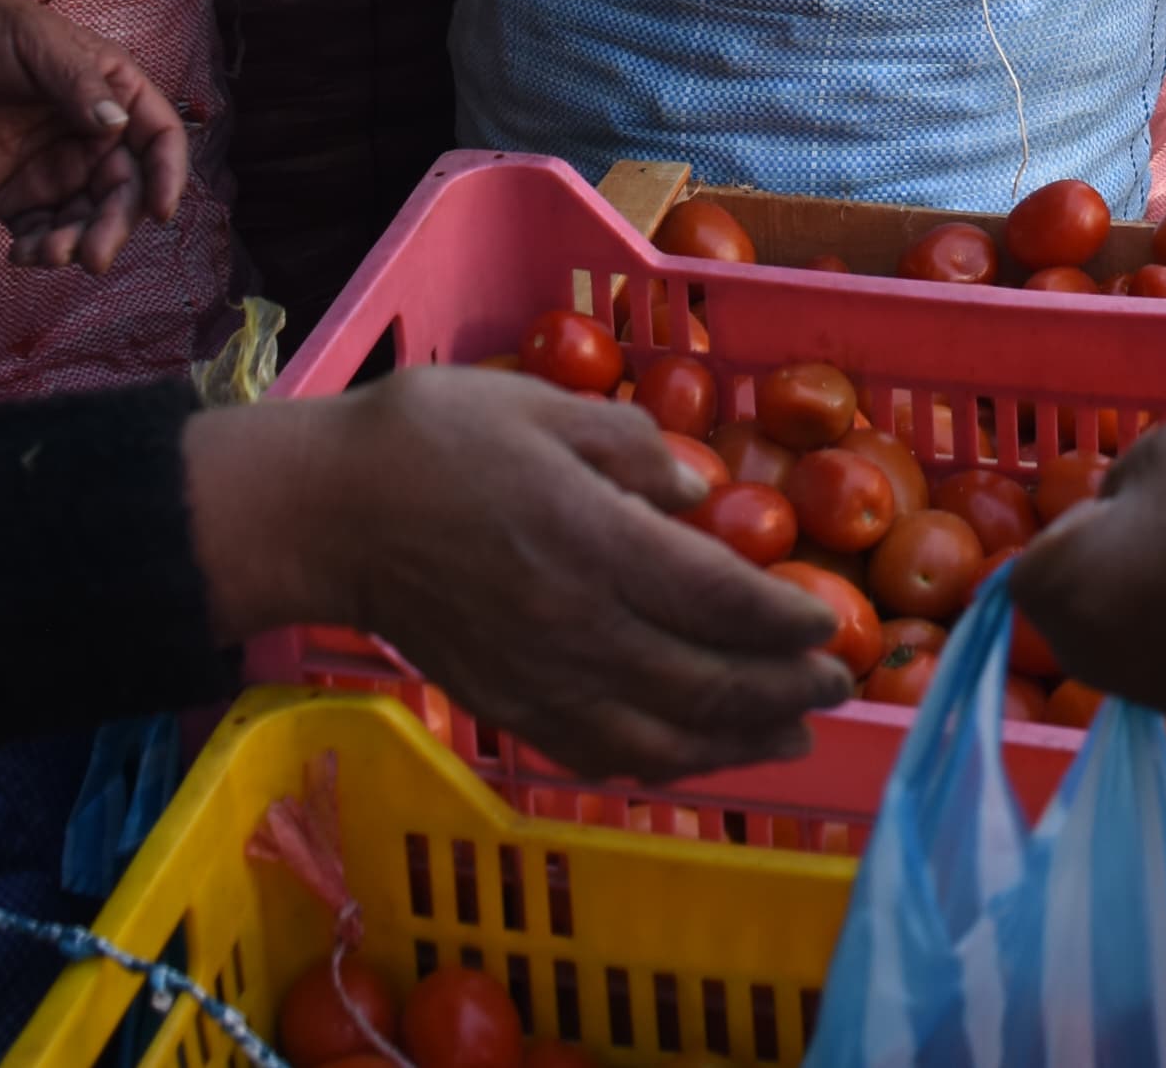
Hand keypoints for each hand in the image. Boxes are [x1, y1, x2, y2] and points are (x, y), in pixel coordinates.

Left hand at [0, 0, 187, 272]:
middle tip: (95, 255)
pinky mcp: (18, 196)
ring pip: (86, 219)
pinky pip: (40, 231)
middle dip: (115, 226)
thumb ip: (77, 82)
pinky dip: (38, 249)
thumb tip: (117, 124)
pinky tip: (22, 254)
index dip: (168, 174)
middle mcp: (95, 137)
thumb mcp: (35, 41)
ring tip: (49, 254)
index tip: (162, 209)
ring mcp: (57, 169)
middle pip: (125, 191)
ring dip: (77, 244)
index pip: (159, 137)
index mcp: (115, 92)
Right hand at [185, 370, 854, 782]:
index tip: (829, 623)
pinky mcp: (507, 707)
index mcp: (594, 541)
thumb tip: (698, 488)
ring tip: (792, 735)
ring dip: (737, 741)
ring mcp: (541, 678)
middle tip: (837, 686)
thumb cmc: (430, 439)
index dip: (784, 621)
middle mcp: (578, 624)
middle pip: (706, 680)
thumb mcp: (540, 404)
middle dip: (783, 689)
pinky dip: (660, 762)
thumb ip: (629, 446)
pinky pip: (599, 753)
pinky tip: (690, 754)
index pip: (717, 598)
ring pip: (662, 734)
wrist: (328, 513)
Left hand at [1011, 410, 1165, 749]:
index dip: (1083, 535)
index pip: (1037, 570)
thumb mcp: (1160, 456)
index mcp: (1065, 592)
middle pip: (1094, 625)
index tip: (1135, 508)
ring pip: (1159, 663)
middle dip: (1124, 588)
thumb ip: (1124, 497)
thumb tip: (1126, 523)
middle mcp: (1103, 666)